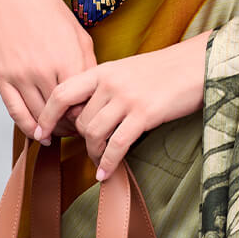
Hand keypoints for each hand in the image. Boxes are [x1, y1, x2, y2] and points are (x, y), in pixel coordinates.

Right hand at [0, 0, 96, 138]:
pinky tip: (38, 133)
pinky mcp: (2, 77)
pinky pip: (15, 111)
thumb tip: (95, 96)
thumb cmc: (52, 15)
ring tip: (61, 131)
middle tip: (79, 131)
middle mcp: (43, 70)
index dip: (89, 116)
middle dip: (72, 126)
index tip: (93, 119)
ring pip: (38, 116)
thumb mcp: (80, 36)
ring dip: (51, 129)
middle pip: (60, 114)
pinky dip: (27, 127)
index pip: (82, 104)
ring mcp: (21, 75)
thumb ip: (89, 67)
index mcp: (68, 60)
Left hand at [33, 30, 210, 180]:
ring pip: (94, 133)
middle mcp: (111, 82)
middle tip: (90, 150)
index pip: (62, 92)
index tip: (41, 132)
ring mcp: (127, 97)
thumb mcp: (128, 71)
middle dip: (82, 141)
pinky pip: (117, 144)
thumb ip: (106, 87)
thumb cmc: (165, 70)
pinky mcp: (145, 113)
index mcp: (103, 70)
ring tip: (101, 163)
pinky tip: (107, 174)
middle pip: (80, 120)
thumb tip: (86, 114)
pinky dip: (109, 163)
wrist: (198, 63)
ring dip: (95, 154)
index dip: (47, 115)